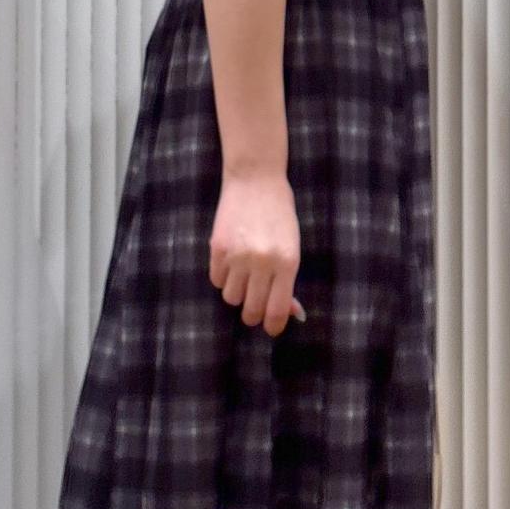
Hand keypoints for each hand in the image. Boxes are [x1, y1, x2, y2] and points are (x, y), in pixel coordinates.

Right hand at [208, 168, 306, 335]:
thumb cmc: (280, 214)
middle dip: (254, 315)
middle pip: (251, 310)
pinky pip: (217, 281)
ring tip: (244, 279)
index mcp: (287, 262)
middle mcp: (262, 262)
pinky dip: (224, 279)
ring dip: (238, 294)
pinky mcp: (218, 248)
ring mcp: (237, 256)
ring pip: (231, 298)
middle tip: (255, 309)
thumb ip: (288, 280)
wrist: (255, 180)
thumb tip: (292, 313)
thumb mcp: (292, 246)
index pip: (278, 309)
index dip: (274, 325)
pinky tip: (231, 265)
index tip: (272, 328)